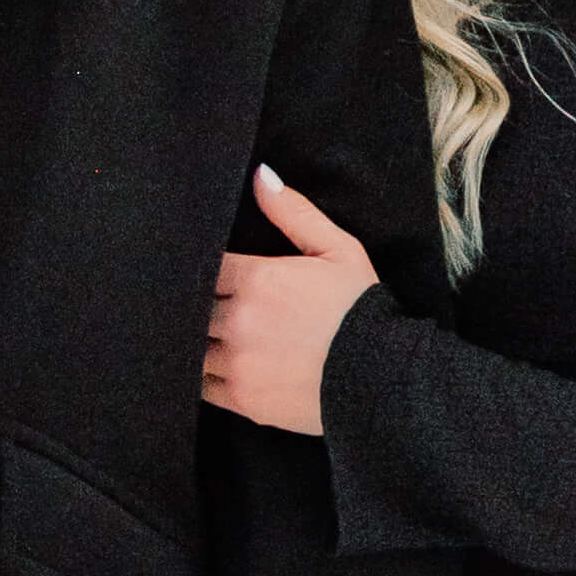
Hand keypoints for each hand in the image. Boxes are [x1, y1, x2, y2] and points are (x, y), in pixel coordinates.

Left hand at [200, 167, 376, 436]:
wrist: (385, 377)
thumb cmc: (361, 309)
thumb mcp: (338, 250)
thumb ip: (294, 212)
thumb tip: (260, 175)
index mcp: (256, 279)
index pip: (204, 268)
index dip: (203, 270)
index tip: (212, 275)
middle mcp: (238, 321)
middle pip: (191, 308)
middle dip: (196, 305)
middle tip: (199, 304)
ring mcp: (237, 363)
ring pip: (191, 346)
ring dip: (196, 340)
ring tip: (203, 336)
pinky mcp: (241, 400)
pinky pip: (201, 385)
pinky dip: (201, 375)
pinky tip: (212, 366)